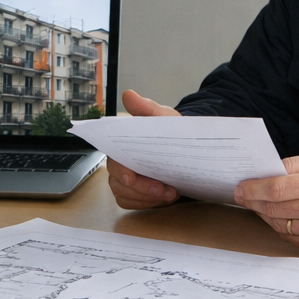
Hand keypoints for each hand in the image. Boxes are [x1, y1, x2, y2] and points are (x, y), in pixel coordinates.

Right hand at [105, 90, 181, 208]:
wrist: (184, 148)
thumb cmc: (169, 131)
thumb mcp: (163, 117)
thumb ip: (147, 108)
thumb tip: (129, 95)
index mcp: (122, 144)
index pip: (114, 160)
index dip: (121, 171)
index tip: (132, 177)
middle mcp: (119, 162)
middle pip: (118, 182)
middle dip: (141, 188)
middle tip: (163, 189)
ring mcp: (125, 179)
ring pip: (124, 195)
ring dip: (146, 198)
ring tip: (170, 193)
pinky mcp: (133, 193)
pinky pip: (131, 203)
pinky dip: (146, 204)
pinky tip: (163, 198)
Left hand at [233, 153, 298, 252]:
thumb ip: (293, 164)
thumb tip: (265, 171)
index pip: (276, 189)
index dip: (253, 190)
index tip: (240, 188)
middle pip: (273, 209)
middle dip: (252, 202)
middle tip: (241, 195)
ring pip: (278, 224)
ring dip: (264, 214)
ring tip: (261, 204)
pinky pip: (289, 237)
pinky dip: (280, 226)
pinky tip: (279, 215)